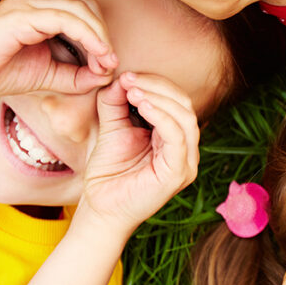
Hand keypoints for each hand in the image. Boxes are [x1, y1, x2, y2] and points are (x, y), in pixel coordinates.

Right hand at [0, 0, 116, 95]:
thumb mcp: (46, 76)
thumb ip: (75, 76)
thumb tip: (106, 76)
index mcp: (40, 9)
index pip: (83, 12)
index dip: (101, 37)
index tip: (109, 65)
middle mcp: (36, 0)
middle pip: (87, 7)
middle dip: (104, 35)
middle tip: (111, 63)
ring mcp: (28, 3)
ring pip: (80, 9)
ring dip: (100, 36)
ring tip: (107, 61)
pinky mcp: (22, 14)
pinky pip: (65, 19)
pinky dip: (87, 36)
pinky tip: (96, 55)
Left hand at [78, 75, 199, 231]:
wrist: (99, 208)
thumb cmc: (108, 173)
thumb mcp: (111, 128)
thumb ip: (115, 103)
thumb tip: (121, 78)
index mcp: (174, 138)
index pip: (176, 101)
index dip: (155, 83)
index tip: (127, 76)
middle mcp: (186, 149)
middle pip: (184, 105)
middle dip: (157, 86)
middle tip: (129, 79)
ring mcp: (186, 162)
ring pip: (185, 118)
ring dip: (159, 98)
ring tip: (133, 91)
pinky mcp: (179, 173)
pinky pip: (177, 138)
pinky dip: (162, 117)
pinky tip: (142, 106)